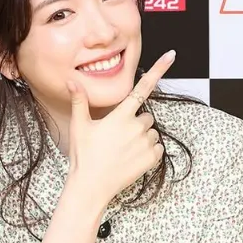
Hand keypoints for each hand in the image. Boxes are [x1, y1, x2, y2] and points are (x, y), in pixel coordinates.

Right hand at [66, 50, 175, 203]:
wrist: (91, 186)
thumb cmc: (84, 155)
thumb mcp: (80, 126)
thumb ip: (80, 101)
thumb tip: (71, 80)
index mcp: (120, 115)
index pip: (142, 88)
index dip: (158, 70)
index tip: (171, 55)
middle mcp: (137, 127)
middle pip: (145, 115)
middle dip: (135, 121)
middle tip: (116, 136)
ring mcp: (146, 143)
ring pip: (151, 131)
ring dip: (141, 136)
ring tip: (122, 149)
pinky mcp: (152, 158)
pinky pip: (157, 148)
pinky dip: (148, 151)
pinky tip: (131, 158)